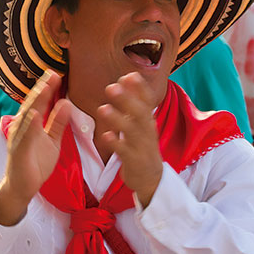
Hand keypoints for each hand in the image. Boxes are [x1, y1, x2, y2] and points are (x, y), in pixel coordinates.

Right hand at [0, 70, 71, 224]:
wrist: (22, 188)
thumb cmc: (35, 162)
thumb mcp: (52, 140)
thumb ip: (57, 122)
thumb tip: (66, 103)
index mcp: (31, 124)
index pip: (39, 102)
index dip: (47, 88)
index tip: (57, 74)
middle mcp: (22, 128)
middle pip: (32, 104)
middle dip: (42, 88)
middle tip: (52, 73)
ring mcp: (19, 139)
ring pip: (27, 117)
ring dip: (35, 101)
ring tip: (45, 87)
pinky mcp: (18, 152)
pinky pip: (25, 137)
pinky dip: (30, 125)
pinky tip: (35, 114)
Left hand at [97, 72, 162, 207]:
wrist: (151, 178)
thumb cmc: (142, 146)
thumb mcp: (141, 123)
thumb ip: (134, 103)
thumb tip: (126, 77)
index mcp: (148, 120)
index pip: (148, 100)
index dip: (140, 88)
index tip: (129, 75)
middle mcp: (147, 130)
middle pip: (140, 113)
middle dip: (127, 99)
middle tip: (111, 87)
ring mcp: (142, 146)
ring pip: (132, 131)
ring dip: (118, 119)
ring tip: (102, 109)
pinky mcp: (135, 161)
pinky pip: (125, 151)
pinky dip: (115, 143)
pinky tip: (105, 136)